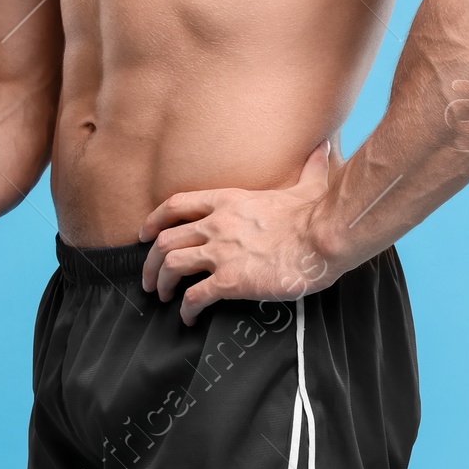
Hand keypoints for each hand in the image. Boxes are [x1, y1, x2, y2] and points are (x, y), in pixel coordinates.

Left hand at [138, 143, 342, 324]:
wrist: (325, 237)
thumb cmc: (318, 215)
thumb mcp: (310, 185)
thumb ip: (310, 169)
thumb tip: (324, 150)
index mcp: (228, 201)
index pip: (176, 205)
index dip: (153, 221)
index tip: (144, 235)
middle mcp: (217, 224)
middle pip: (164, 240)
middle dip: (150, 262)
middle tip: (150, 279)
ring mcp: (221, 252)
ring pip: (171, 266)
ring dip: (161, 284)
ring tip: (164, 297)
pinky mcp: (231, 280)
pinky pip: (195, 296)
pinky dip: (186, 309)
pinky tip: (189, 318)